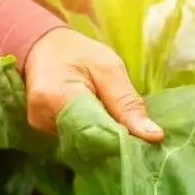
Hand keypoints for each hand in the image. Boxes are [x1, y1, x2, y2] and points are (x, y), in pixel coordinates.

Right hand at [23, 28, 163, 142]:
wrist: (44, 49)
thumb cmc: (79, 53)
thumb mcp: (109, 68)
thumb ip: (128, 103)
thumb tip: (153, 136)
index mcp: (58, 96)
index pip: (97, 132)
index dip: (124, 140)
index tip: (146, 142)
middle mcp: (43, 118)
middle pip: (89, 144)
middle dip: (116, 143)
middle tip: (139, 138)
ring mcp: (40, 128)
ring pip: (83, 146)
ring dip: (105, 141)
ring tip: (119, 127)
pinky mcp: (43, 133)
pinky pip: (75, 142)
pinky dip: (92, 137)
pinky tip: (101, 127)